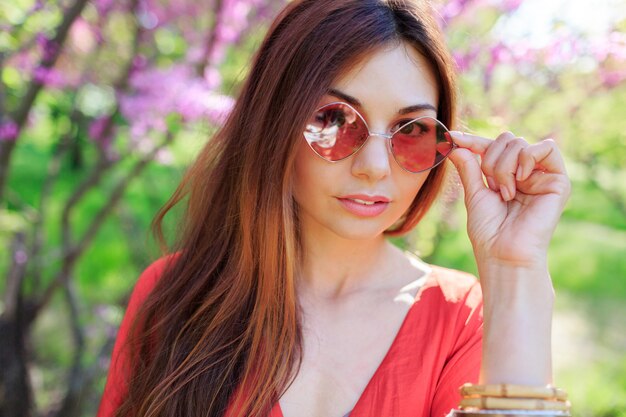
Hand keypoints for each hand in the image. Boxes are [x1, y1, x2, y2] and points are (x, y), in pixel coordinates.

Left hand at [446, 131, 570, 268]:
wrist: (503, 253)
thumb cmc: (489, 231)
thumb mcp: (474, 194)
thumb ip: (469, 167)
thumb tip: (456, 144)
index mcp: (507, 176)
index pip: (491, 147)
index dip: (473, 141)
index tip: (453, 138)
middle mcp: (526, 173)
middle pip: (507, 140)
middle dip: (490, 161)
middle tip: (492, 188)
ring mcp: (542, 176)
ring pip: (520, 144)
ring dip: (504, 167)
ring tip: (506, 194)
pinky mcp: (559, 181)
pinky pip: (547, 148)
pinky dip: (528, 159)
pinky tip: (521, 179)